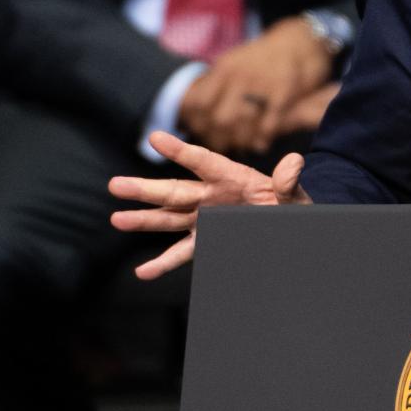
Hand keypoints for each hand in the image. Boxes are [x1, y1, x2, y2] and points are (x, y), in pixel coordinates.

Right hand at [107, 131, 309, 279]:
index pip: (202, 162)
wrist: (289, 226)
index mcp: (232, 178)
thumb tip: (293, 163)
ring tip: (116, 219)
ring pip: (169, 220)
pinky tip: (143, 272)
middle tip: (115, 185)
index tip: (155, 138)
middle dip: (144, 190)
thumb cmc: (292, 206)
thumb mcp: (295, 195)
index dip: (179, 150)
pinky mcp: (207, 242)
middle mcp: (212, 197)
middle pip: (174, 192)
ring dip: (143, 221)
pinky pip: (182, 253)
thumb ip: (288, 182)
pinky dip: (162, 264)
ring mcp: (205, 220)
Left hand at [175, 18, 334, 154]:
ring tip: (243, 145)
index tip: (203, 132)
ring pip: (242, 125)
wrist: (299, 41)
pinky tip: (261, 142)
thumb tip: (190, 115)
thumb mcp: (233, 65)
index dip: (196, 123)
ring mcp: (261, 82)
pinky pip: (268, 124)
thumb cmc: (261, 61)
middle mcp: (238, 75)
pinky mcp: (284, 90)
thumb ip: (214, 87)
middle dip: (221, 138)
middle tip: (225, 144)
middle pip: (218, 119)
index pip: (196, 103)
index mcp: (222, 69)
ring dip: (242, 141)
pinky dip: (263, 138)